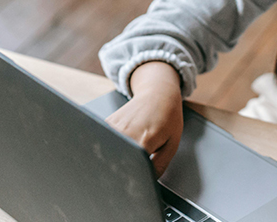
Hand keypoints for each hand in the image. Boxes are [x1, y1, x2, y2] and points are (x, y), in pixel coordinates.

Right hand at [104, 62, 182, 176]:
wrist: (158, 94)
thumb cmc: (168, 117)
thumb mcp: (172, 144)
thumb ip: (159, 167)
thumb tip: (148, 182)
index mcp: (144, 141)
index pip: (131, 168)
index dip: (132, 176)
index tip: (134, 178)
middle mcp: (125, 133)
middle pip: (115, 160)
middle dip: (121, 167)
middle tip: (132, 165)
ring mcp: (113, 126)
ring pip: (106, 151)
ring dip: (114, 156)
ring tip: (130, 149)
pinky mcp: (107, 122)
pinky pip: (104, 140)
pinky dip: (110, 146)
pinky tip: (122, 142)